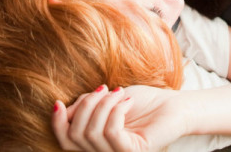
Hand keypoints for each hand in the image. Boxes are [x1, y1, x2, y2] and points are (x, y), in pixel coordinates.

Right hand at [52, 85, 187, 151]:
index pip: (64, 141)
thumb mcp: (106, 101)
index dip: (57, 123)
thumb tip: (62, 110)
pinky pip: (111, 132)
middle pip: (74, 135)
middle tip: (104, 89)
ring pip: (92, 132)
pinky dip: (117, 110)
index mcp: (95, 142)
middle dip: (85, 106)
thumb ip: (84, 107)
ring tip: (120, 93)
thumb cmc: (140, 102)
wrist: (173, 105)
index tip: (58, 102)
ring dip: (104, 105)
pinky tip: (128, 101)